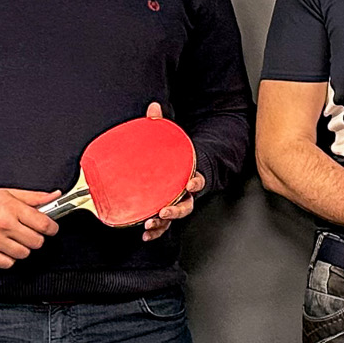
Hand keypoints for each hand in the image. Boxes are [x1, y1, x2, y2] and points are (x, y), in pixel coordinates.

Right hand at [0, 188, 60, 267]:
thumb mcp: (10, 193)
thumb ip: (34, 197)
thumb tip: (55, 196)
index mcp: (11, 208)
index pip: (43, 224)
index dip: (52, 228)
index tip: (50, 228)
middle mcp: (3, 225)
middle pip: (36, 242)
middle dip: (36, 237)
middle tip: (29, 232)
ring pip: (24, 254)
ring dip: (23, 248)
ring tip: (15, 239)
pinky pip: (8, 263)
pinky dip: (10, 258)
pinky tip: (6, 247)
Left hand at [137, 101, 203, 240]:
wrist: (184, 167)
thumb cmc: (177, 156)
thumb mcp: (171, 138)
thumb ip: (161, 124)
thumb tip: (153, 108)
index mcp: (190, 175)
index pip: (198, 180)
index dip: (196, 183)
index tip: (191, 184)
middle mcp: (186, 193)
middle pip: (186, 205)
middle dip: (175, 210)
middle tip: (164, 210)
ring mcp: (177, 203)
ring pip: (174, 217)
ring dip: (163, 223)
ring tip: (150, 224)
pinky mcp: (166, 210)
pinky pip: (163, 224)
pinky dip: (155, 231)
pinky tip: (145, 234)